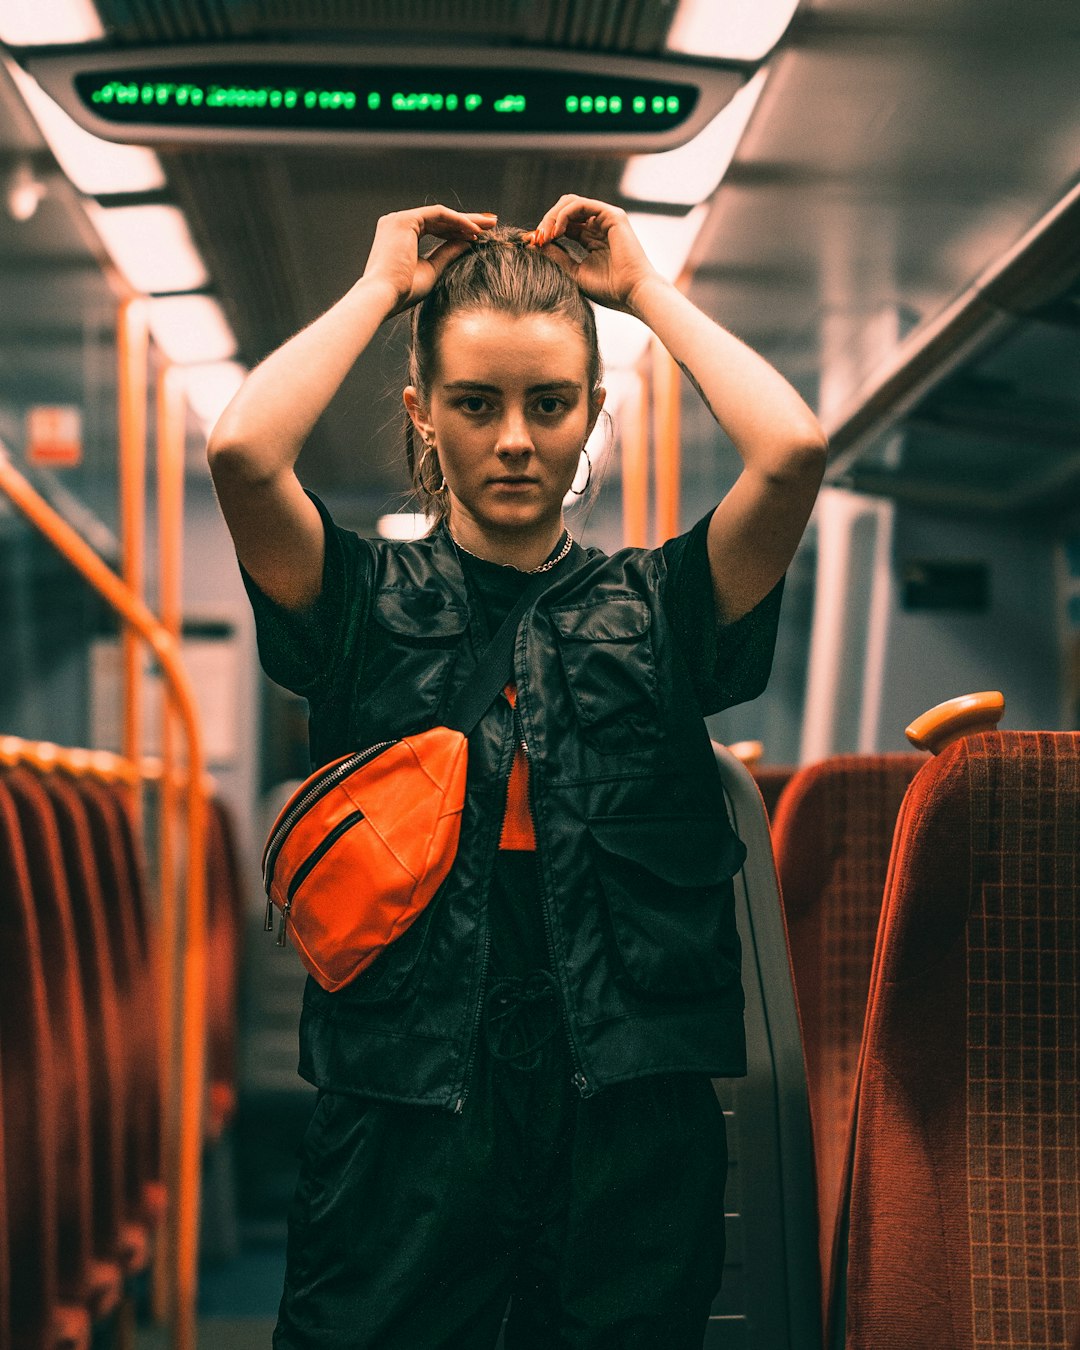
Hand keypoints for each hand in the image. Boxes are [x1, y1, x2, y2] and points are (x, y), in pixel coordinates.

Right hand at [363, 206, 497, 314]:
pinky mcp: (404, 220)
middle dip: (467, 221)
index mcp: (401, 236)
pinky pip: (437, 214)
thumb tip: (469, 242)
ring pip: (440, 215)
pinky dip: (457, 221)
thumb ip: (448, 253)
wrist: (384, 297)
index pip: (435, 228)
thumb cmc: (404, 291)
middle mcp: (397, 223)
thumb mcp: (433, 270)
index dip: (458, 231)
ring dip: (466, 220)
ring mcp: (398, 219)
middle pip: (439, 219)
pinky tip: (475, 231)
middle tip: (491, 223)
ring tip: (489, 225)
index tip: (479, 236)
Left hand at [529, 196, 661, 312]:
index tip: (532, 244)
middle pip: (565, 210)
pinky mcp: (612, 215)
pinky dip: (563, 215)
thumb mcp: (575, 272)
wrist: (632, 293)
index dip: (546, 232)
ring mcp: (606, 218)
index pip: (563, 226)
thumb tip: (535, 245)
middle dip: (547, 221)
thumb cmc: (609, 289)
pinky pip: (580, 205)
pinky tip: (556, 231)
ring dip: (552, 216)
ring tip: (544, 235)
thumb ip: (557, 256)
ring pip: (570, 203)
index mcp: (591, 239)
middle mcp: (599, 226)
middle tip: (536, 238)